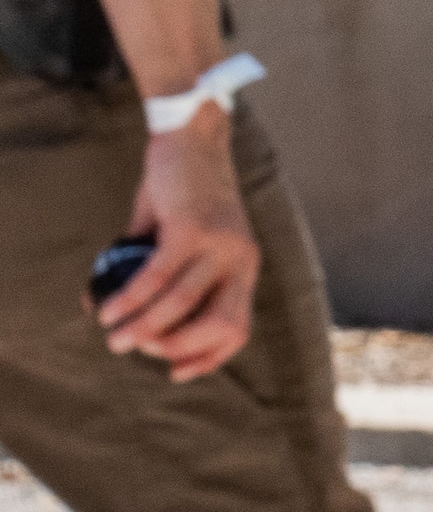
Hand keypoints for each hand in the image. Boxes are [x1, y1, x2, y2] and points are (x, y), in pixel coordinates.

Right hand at [100, 117, 261, 379]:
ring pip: (181, 303)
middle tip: (139, 348)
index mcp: (245, 266)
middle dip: (176, 347)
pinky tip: (107, 311)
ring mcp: (220, 244)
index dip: (208, 357)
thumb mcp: (181, 237)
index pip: (237, 328)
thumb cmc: (182, 192)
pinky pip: (156, 276)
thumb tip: (124, 313)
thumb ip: (162, 272)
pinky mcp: (191, 229)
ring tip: (114, 339)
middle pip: (219, 325)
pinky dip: (130, 299)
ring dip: (144, 329)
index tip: (176, 372)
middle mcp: (242, 259)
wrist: (190, 139)